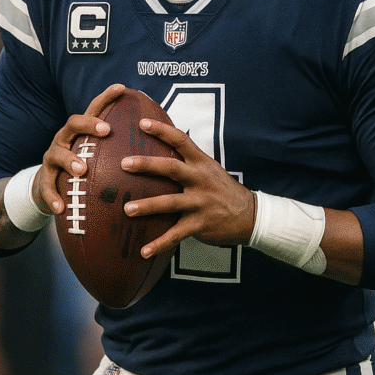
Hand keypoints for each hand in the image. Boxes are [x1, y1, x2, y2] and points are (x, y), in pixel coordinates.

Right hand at [37, 83, 126, 213]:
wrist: (48, 188)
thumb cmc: (83, 170)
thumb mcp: (99, 156)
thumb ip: (120, 149)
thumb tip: (160, 146)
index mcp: (81, 132)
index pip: (94, 109)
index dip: (106, 97)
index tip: (122, 88)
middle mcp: (65, 139)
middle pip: (73, 123)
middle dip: (89, 124)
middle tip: (106, 130)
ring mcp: (52, 157)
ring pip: (58, 154)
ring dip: (70, 160)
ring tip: (81, 170)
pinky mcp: (43, 179)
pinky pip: (46, 187)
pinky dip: (52, 196)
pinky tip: (60, 208)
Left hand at [120, 118, 255, 257]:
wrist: (250, 215)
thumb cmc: (223, 190)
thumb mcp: (210, 170)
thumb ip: (188, 162)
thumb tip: (162, 149)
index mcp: (202, 164)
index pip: (181, 141)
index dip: (162, 130)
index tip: (142, 123)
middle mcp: (200, 180)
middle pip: (171, 168)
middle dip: (146, 165)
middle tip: (124, 164)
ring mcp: (201, 202)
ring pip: (170, 202)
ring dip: (147, 206)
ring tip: (127, 209)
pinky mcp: (200, 224)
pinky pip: (176, 235)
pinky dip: (159, 244)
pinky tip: (144, 251)